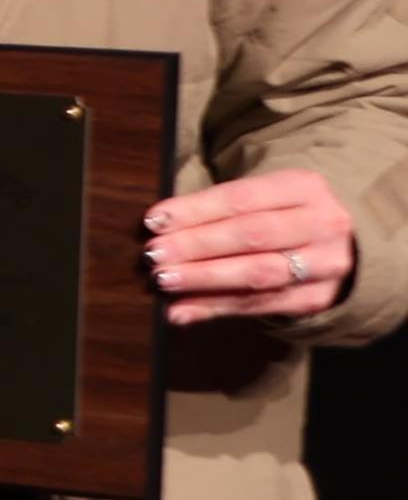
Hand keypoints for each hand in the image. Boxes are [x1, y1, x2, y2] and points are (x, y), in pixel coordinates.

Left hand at [146, 168, 360, 325]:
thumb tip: (158, 225)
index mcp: (304, 188)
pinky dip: (215, 308)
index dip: (195, 210)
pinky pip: (260, 306)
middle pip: (252, 235)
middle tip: (154, 254)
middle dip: (197, 246)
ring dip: (205, 280)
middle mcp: (322, 224)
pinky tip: (181, 311)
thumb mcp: (265, 196)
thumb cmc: (284, 213)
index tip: (154, 221)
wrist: (344, 242)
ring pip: (259, 274)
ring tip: (164, 281)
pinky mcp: (317, 298)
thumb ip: (219, 208)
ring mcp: (325, 264)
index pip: (242, 199)